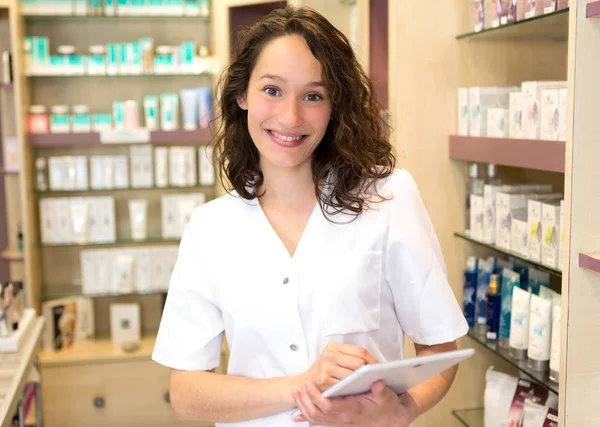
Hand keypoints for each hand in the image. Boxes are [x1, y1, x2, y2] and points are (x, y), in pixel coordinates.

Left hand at [292, 380, 417, 426]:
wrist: (391, 420)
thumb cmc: (387, 406)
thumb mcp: (387, 396)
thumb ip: (381, 390)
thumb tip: (378, 382)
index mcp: (353, 409)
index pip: (329, 407)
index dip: (316, 397)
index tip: (309, 385)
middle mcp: (344, 418)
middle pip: (317, 415)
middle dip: (305, 403)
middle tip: (299, 389)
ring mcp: (340, 422)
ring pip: (316, 420)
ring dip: (303, 408)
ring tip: (297, 394)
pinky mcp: (339, 422)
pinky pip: (319, 422)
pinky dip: (307, 417)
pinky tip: (298, 414)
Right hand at [297, 342, 378, 392]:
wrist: (304, 383)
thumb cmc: (323, 370)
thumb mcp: (333, 357)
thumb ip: (349, 356)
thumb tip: (372, 362)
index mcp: (333, 346)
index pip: (360, 351)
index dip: (372, 359)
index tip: (380, 366)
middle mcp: (329, 354)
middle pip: (358, 362)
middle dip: (369, 370)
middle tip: (376, 375)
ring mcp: (326, 366)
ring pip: (353, 374)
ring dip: (362, 380)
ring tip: (368, 382)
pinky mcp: (325, 379)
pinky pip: (345, 384)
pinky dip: (352, 387)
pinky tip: (357, 389)